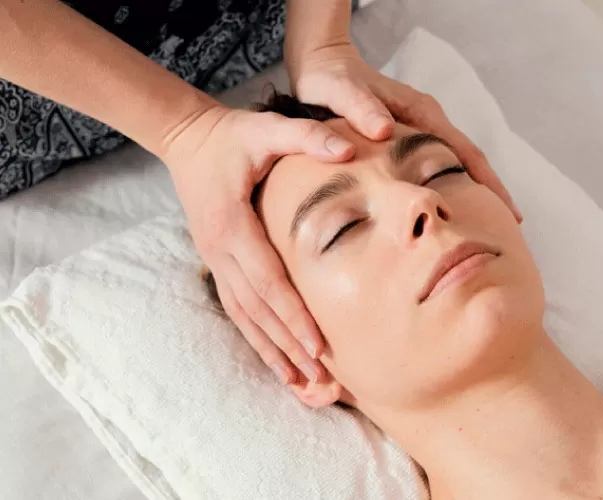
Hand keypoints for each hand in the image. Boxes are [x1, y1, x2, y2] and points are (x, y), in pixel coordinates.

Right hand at [161, 102, 355, 384]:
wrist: (188, 139)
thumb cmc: (233, 135)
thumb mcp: (267, 128)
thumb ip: (306, 136)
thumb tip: (349, 150)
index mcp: (232, 224)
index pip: (267, 280)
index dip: (293, 314)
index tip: (318, 344)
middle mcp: (219, 249)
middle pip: (257, 308)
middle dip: (288, 343)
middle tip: (319, 375)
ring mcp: (215, 259)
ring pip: (244, 316)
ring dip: (271, 350)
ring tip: (300, 382)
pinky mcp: (218, 262)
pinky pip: (236, 308)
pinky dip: (255, 337)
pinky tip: (274, 360)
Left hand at [288, 43, 522, 220]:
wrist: (323, 65)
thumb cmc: (331, 80)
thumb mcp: (341, 93)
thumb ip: (361, 109)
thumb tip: (385, 131)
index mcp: (421, 112)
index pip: (465, 151)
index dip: (487, 181)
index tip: (505, 209)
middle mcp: (429, 120)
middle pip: (470, 159)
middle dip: (492, 190)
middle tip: (511, 224)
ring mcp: (422, 128)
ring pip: (457, 163)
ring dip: (474, 190)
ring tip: (488, 223)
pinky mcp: (411, 137)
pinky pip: (439, 164)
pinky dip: (451, 185)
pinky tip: (453, 207)